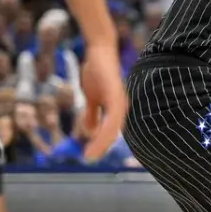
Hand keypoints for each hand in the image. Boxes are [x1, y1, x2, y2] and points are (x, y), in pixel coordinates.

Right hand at [80, 44, 127, 161]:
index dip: (102, 145)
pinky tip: (94, 136)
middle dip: (101, 148)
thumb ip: (91, 114)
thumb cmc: (97, 73)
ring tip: (90, 155)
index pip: (111, 132)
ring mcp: (120, 101)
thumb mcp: (92, 98)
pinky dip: (103, 128)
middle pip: (114, 133)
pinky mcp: (115, 94)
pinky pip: (112, 116)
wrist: (99, 52)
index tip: (90, 157)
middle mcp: (121, 107)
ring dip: (101, 143)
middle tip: (89, 160)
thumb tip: (89, 132)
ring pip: (113, 128)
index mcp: (116, 110)